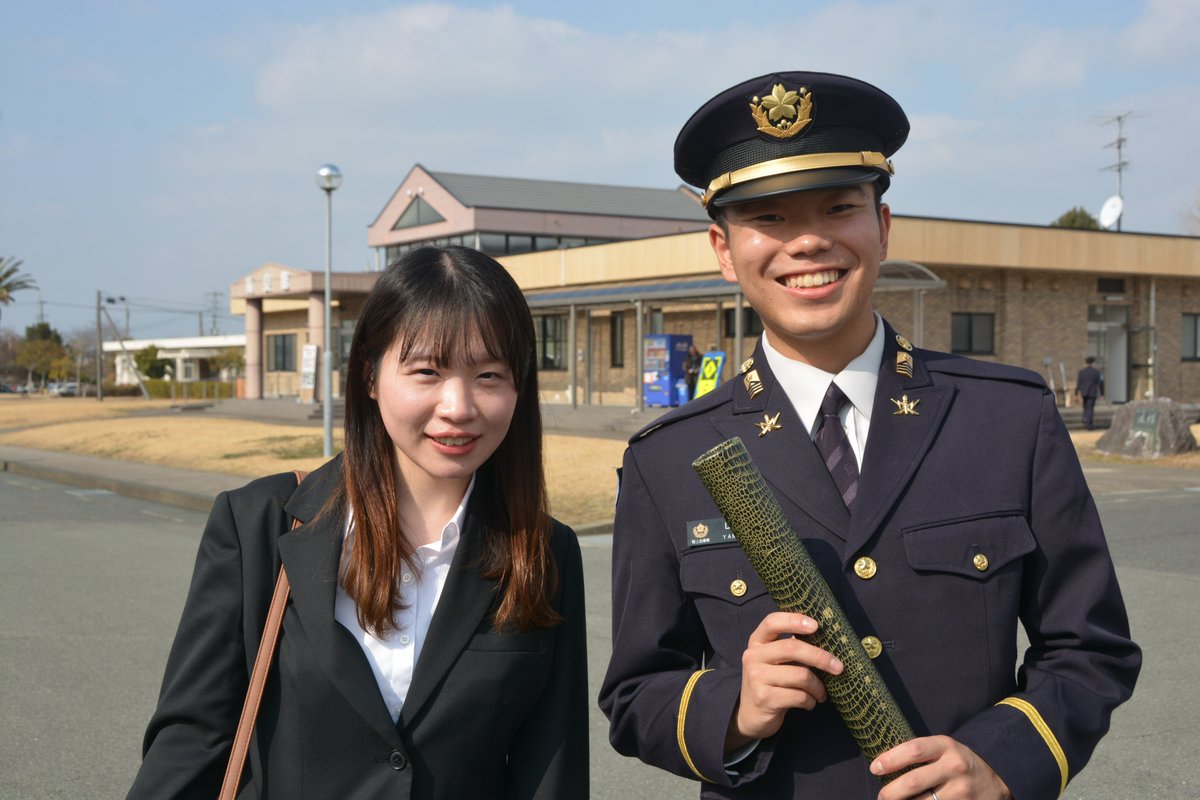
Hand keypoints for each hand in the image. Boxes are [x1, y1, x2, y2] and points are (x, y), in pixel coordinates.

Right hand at [724, 612, 842, 753]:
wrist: (750, 715)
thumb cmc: (771, 683)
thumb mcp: (775, 661)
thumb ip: (792, 648)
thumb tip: (826, 639)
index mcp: (757, 642)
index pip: (772, 622)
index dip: (794, 620)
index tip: (816, 625)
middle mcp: (753, 656)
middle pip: (792, 647)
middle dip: (820, 657)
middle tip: (838, 667)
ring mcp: (756, 677)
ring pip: (800, 675)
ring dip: (818, 687)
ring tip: (821, 693)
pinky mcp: (764, 698)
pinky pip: (798, 696)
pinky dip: (810, 701)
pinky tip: (809, 703)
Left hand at [871, 735, 1011, 799]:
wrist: (997, 778)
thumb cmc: (958, 762)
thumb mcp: (944, 749)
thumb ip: (921, 754)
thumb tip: (884, 764)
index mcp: (946, 746)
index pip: (913, 750)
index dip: (890, 759)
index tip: (874, 768)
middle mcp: (954, 767)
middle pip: (914, 782)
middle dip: (891, 792)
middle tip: (881, 796)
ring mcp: (961, 790)